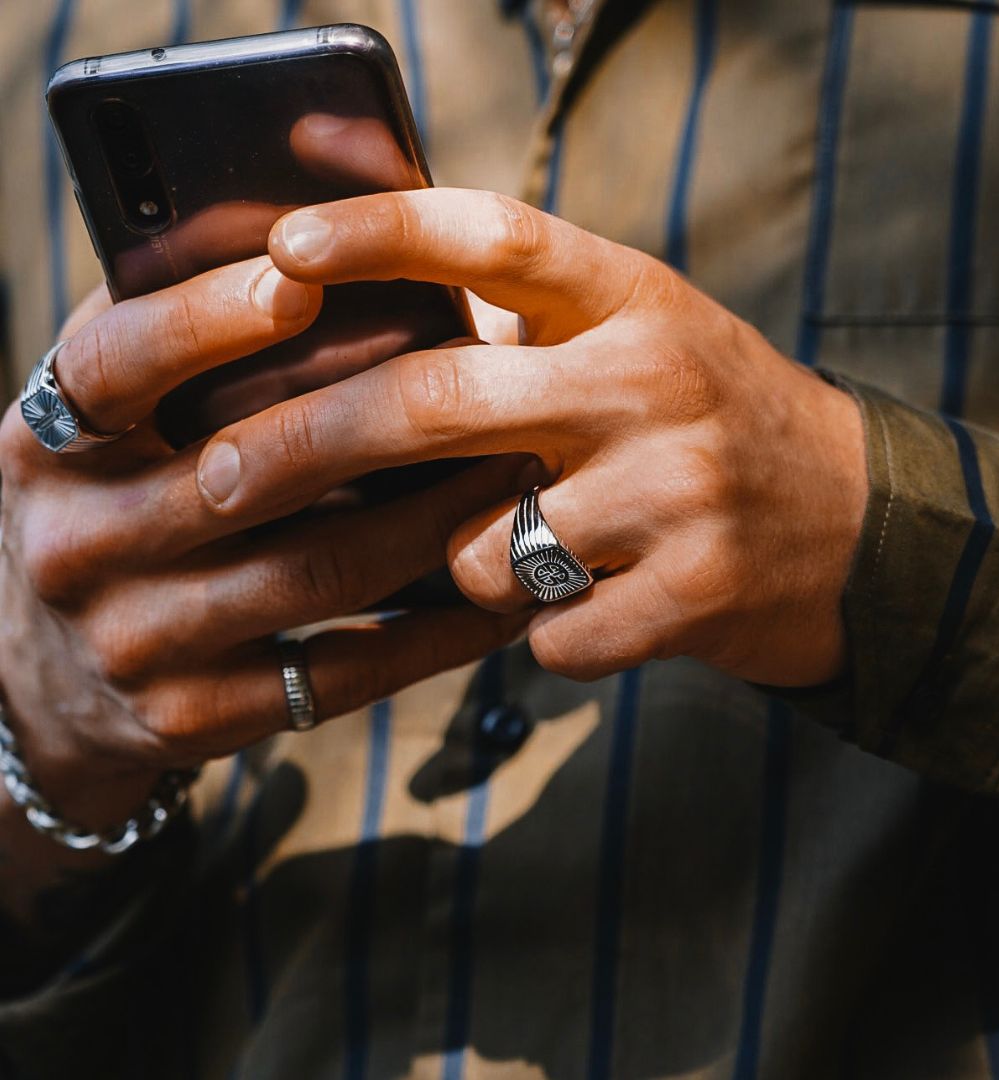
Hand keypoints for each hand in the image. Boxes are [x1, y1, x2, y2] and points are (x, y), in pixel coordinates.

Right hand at [0, 255, 526, 841]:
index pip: (111, 366)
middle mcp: (76, 545)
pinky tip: (498, 598)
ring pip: (313, 574)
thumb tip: (279, 233)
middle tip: (488, 381)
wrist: (42, 685)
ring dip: (432, 525)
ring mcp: (136, 642)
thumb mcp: (99, 429)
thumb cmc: (106, 511)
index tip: (298, 278)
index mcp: (44, 445)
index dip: (200, 321)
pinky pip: (342, 670)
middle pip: (244, 476)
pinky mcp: (197, 716)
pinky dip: (433, 633)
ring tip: (518, 476)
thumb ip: (162, 340)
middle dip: (380, 427)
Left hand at [189, 189, 866, 686]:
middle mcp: (653, 378)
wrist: (850, 524)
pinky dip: (542, 636)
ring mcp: (680, 489)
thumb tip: (367, 321)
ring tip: (532, 554)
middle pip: (437, 399)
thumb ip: (526, 331)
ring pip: (479, 549)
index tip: (281, 246)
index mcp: (631, 298)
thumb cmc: (710, 422)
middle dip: (304, 444)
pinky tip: (594, 608)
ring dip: (466, 567)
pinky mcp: (698, 593)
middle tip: (216, 478)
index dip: (378, 229)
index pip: (489, 235)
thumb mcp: (637, 340)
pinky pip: (546, 636)